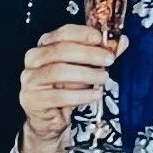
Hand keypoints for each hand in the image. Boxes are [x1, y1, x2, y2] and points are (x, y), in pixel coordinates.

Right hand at [18, 22, 120, 152]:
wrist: (48, 119)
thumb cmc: (65, 89)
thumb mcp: (83, 69)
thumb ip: (100, 55)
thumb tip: (122, 41)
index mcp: (44, 45)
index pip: (63, 33)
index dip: (84, 34)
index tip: (102, 40)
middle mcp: (33, 59)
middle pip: (61, 51)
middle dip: (89, 54)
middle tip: (108, 60)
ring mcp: (29, 79)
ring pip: (59, 71)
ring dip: (86, 74)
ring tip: (104, 78)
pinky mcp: (32, 99)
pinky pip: (59, 96)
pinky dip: (81, 95)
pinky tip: (95, 95)